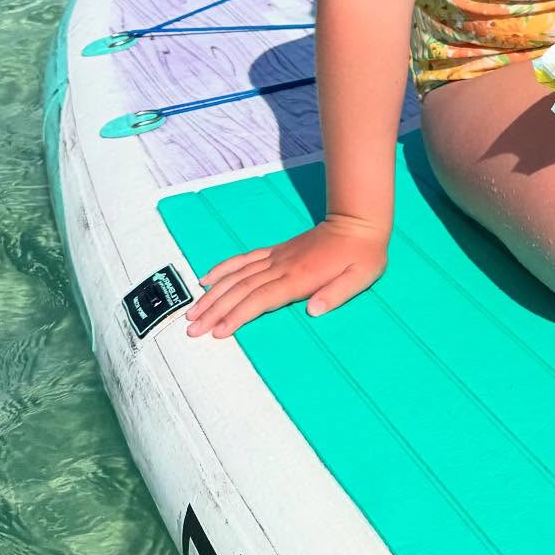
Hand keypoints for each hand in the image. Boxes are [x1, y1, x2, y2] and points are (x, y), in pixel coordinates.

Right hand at [185, 214, 388, 337]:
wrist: (357, 222)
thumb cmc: (362, 255)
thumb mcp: (360, 278)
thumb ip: (336, 295)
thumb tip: (313, 311)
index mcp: (299, 278)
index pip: (260, 299)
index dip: (237, 316)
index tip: (217, 332)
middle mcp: (281, 267)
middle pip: (240, 290)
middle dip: (214, 311)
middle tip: (192, 330)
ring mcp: (275, 258)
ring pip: (236, 276)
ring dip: (212, 294)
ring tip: (192, 312)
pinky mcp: (275, 251)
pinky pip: (243, 260)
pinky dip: (223, 269)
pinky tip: (206, 279)